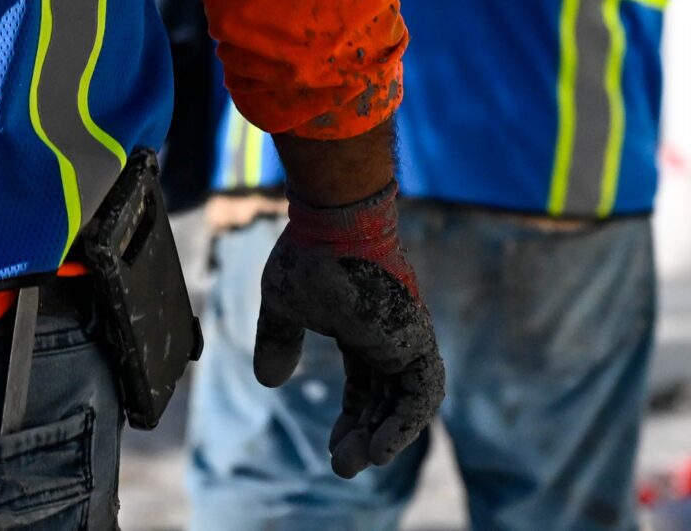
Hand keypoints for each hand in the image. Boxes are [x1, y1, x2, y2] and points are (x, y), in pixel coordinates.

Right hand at [253, 181, 445, 477]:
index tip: (334, 446)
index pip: (366, 385)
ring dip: (385, 436)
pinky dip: (405, 424)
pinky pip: (422, 394)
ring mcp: (406, 338)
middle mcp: (389, 336)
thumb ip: (279, 340)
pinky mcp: (416, 340)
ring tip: (361, 462)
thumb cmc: (308, 255)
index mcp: (363, 327)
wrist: (332, 222)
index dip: (352, 418)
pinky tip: (379, 448)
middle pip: (385, 399)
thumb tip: (268, 380)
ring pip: (407, 402)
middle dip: (365, 434)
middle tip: (342, 467)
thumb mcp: (282, 307)